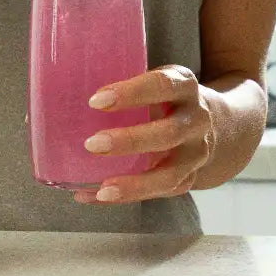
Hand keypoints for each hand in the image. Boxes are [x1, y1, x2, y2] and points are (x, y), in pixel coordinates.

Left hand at [73, 65, 215, 204]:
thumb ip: (120, 85)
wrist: (216, 123)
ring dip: (134, 183)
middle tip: (92, 144)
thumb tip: (59, 96)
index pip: (161, 85)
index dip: (131, 93)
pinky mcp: (189, 179)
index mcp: (184, 85)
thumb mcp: (154, 79)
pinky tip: (97, 195)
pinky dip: (127, 197)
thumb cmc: (165, 96)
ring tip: (101, 187)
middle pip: (169, 132)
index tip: (96, 101)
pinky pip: (159, 193)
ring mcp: (196, 153)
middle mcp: (196, 119)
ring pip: (170, 173)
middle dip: (130, 141)